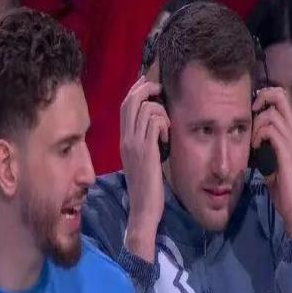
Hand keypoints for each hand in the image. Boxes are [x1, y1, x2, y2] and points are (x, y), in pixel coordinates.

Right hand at [120, 75, 169, 261]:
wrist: (143, 208)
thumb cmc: (147, 186)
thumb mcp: (142, 160)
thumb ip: (145, 141)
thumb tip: (157, 125)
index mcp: (124, 140)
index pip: (125, 105)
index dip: (136, 89)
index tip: (150, 84)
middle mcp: (126, 139)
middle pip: (131, 100)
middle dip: (148, 88)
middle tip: (162, 91)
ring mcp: (134, 144)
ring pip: (145, 108)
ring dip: (161, 112)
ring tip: (167, 128)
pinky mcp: (146, 151)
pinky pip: (155, 122)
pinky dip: (164, 125)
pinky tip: (168, 139)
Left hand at [252, 87, 291, 238]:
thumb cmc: (280, 184)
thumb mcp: (269, 157)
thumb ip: (263, 142)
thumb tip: (249, 131)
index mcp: (291, 131)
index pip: (281, 98)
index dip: (265, 96)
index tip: (252, 109)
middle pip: (280, 95)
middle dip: (261, 98)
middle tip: (251, 113)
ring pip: (272, 115)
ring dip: (256, 125)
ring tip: (253, 141)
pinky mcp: (287, 153)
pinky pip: (271, 131)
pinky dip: (259, 136)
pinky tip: (256, 148)